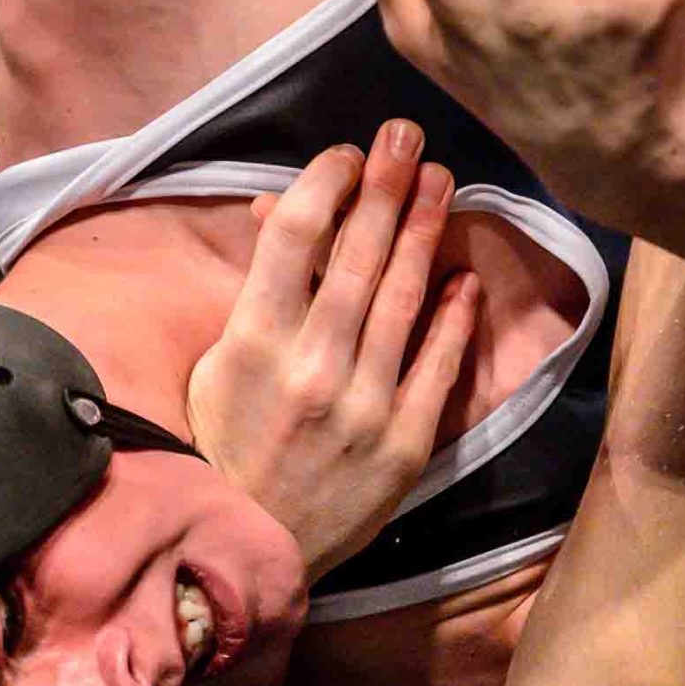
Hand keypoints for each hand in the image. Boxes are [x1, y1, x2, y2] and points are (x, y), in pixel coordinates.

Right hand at [187, 123, 477, 582]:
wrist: (254, 551)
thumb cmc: (228, 445)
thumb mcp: (221, 363)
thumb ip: (256, 290)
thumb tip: (275, 208)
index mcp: (251, 343)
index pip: (291, 237)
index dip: (324, 183)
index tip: (347, 155)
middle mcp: (308, 368)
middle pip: (356, 255)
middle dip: (385, 185)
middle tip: (409, 134)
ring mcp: (362, 407)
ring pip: (402, 298)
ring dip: (423, 231)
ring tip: (441, 181)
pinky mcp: (404, 444)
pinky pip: (437, 364)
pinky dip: (452, 316)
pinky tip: (463, 276)